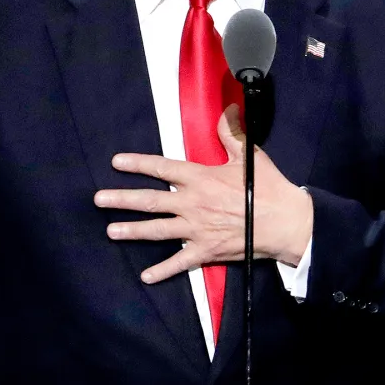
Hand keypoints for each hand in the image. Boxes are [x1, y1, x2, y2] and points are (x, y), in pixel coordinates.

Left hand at [94, 103, 312, 282]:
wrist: (286, 222)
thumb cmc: (268, 188)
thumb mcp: (249, 155)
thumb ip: (232, 133)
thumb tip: (228, 108)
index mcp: (200, 178)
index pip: (162, 168)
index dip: (138, 164)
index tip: (116, 162)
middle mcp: (192, 203)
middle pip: (150, 201)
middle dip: (122, 199)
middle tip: (98, 199)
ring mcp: (196, 229)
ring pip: (157, 230)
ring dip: (131, 231)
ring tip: (110, 231)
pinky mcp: (206, 250)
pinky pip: (180, 262)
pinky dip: (162, 270)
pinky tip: (145, 276)